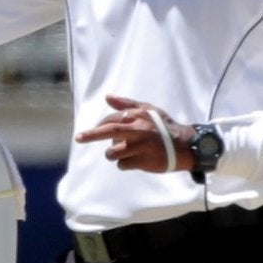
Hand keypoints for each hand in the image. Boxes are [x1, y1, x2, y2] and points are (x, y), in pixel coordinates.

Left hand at [75, 95, 194, 172]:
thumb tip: (108, 97)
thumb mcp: (149, 110)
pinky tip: (137, 160)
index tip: (90, 132)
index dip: (99, 126)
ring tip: (126, 152)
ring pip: (112, 152)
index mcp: (138, 116)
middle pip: (109, 131)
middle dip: (91, 135)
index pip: (111, 119)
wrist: (185, 146)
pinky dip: (125, 164)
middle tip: (78, 138)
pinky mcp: (142, 161)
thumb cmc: (164, 127)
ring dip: (114, 154)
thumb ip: (127, 104)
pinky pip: (122, 164)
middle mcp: (138, 129)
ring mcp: (140, 146)